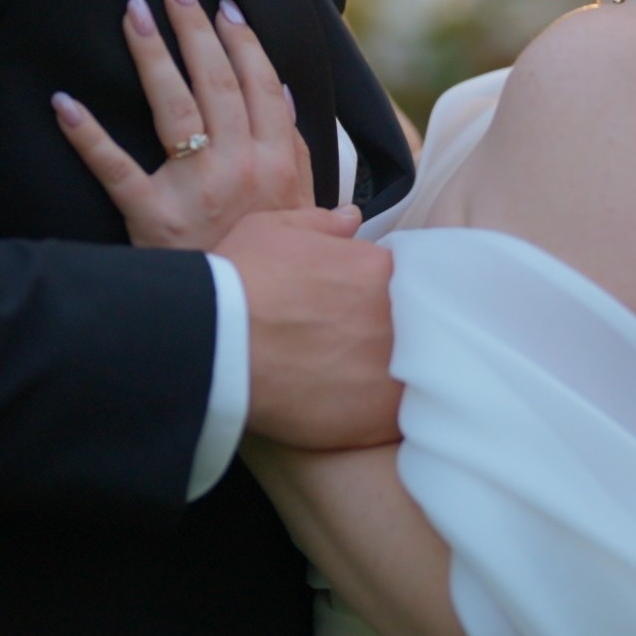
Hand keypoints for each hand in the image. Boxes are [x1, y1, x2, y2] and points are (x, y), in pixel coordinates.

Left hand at [53, 0, 326, 250]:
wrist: (244, 325)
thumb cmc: (270, 270)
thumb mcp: (305, 221)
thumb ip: (302, 165)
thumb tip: (286, 102)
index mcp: (276, 163)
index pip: (260, 86)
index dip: (242, 42)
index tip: (225, 8)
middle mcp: (238, 166)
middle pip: (216, 81)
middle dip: (194, 28)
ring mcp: (194, 188)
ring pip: (173, 106)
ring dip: (153, 54)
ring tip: (135, 12)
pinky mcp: (151, 216)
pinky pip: (115, 168)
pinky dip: (87, 135)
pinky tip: (64, 102)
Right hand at [225, 206, 400, 449]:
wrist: (217, 341)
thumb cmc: (241, 278)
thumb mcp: (274, 229)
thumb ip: (322, 223)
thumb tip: (352, 219)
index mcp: (383, 270)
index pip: (407, 281)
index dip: (385, 296)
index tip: (363, 309)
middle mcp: (401, 316)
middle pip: (418, 328)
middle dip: (395, 336)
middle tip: (357, 348)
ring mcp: (398, 368)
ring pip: (417, 374)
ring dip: (396, 376)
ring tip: (356, 383)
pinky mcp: (383, 416)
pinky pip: (402, 417)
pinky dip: (386, 415)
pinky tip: (357, 413)